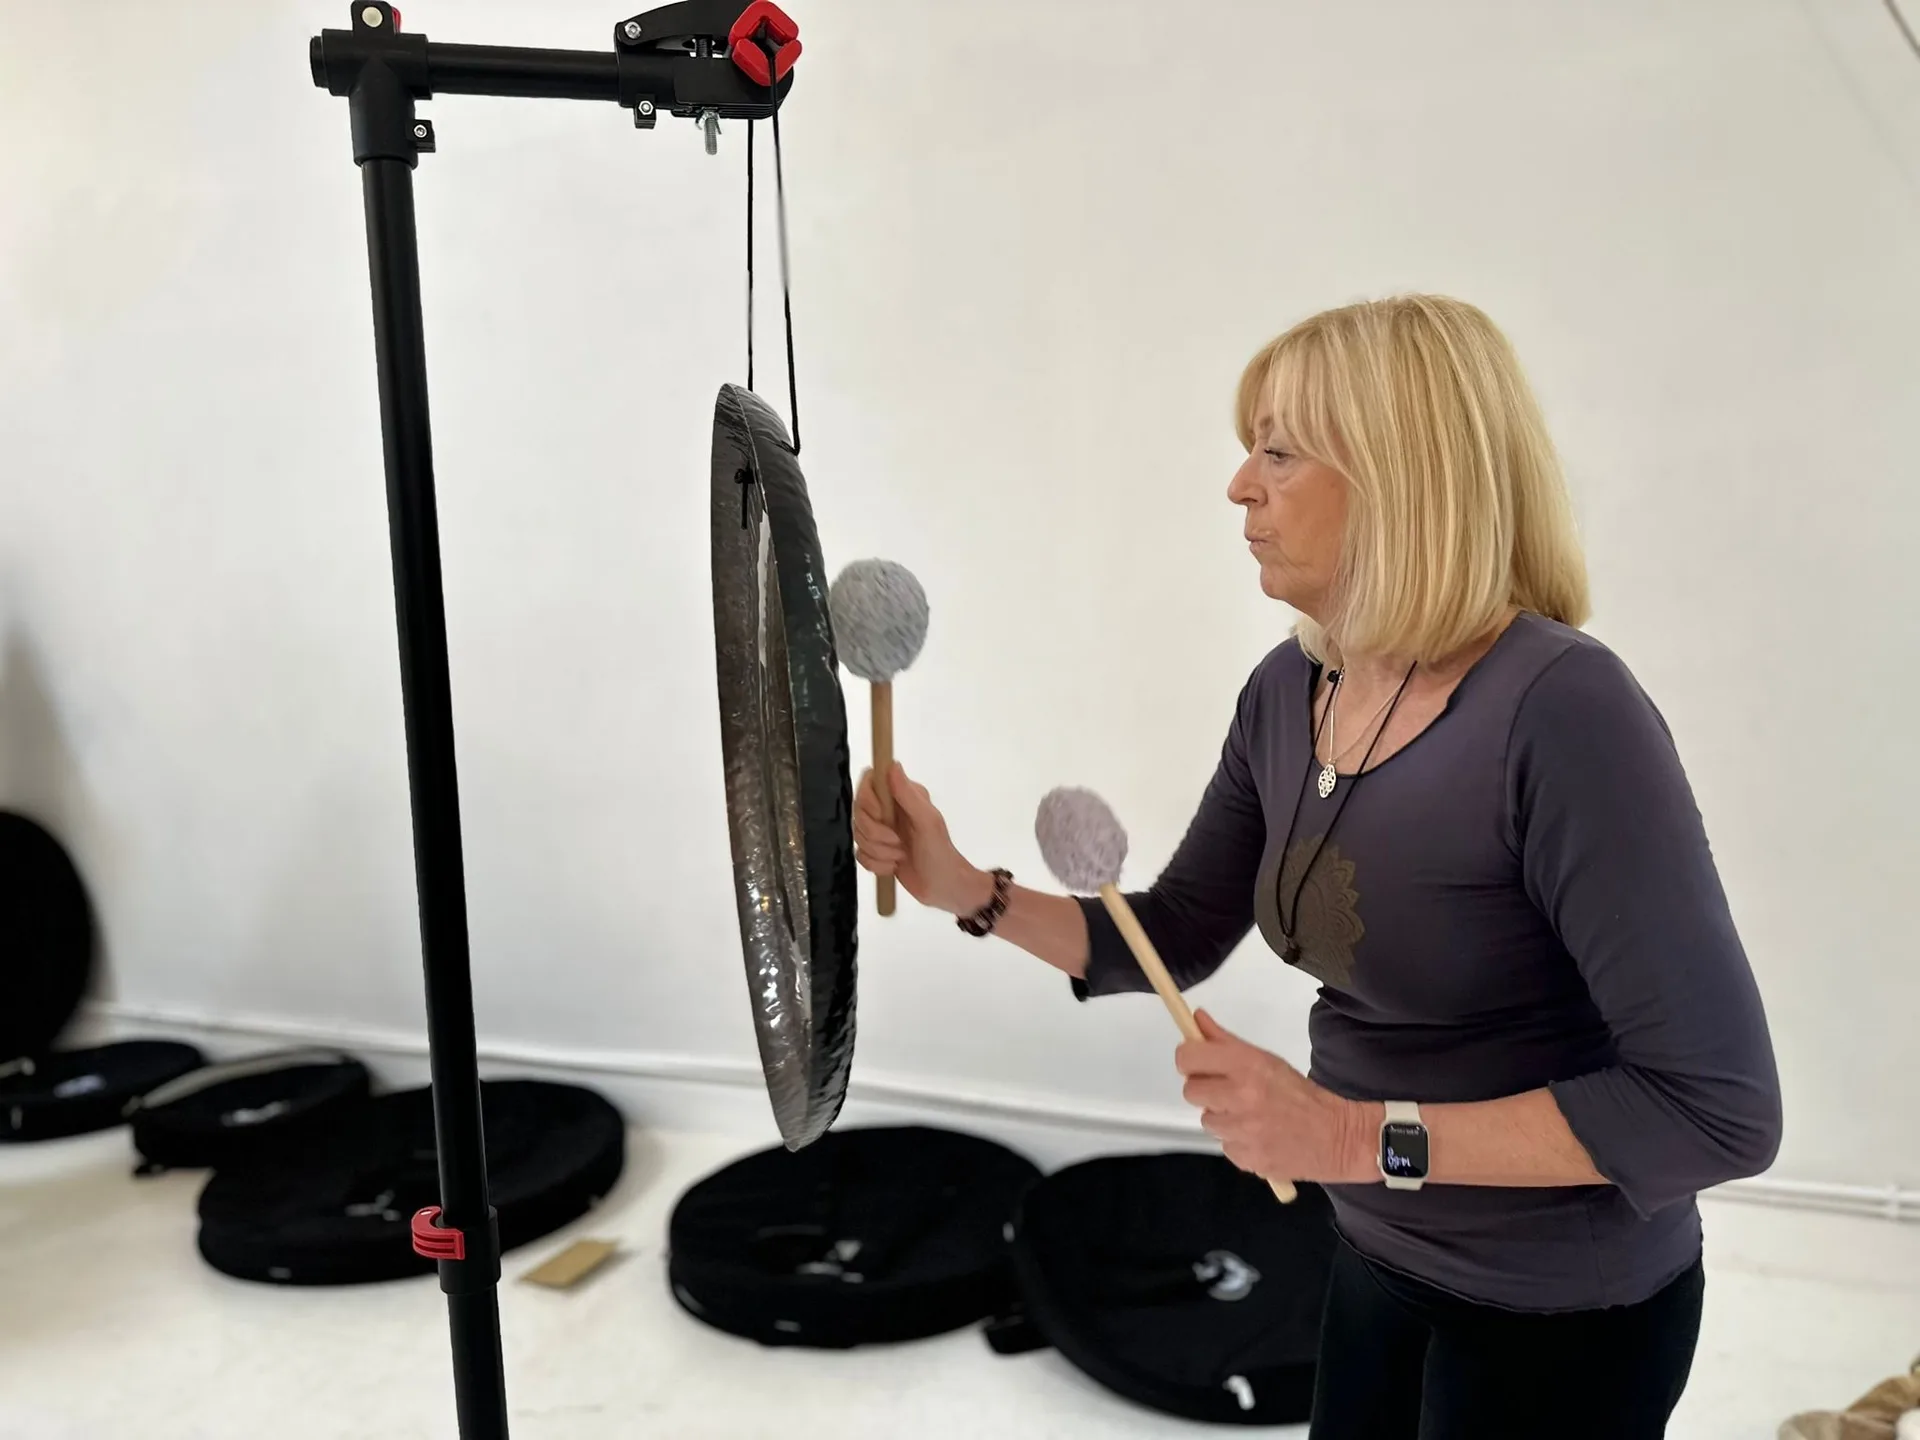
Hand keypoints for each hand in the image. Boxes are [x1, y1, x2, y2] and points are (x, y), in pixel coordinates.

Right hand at [853, 762, 993, 915]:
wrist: (943, 888)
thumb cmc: (940, 852)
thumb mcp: (927, 821)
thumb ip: (908, 794)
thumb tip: (892, 764)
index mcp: (902, 796)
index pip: (870, 782)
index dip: (868, 799)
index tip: (881, 815)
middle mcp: (889, 810)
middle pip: (858, 811)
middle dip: (874, 833)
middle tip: (898, 843)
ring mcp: (882, 832)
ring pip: (858, 835)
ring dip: (878, 851)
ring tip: (899, 857)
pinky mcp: (877, 852)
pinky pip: (860, 854)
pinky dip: (876, 865)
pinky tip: (893, 867)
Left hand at [1176, 1010, 1379, 1185]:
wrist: (1336, 1137)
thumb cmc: (1300, 1094)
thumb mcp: (1266, 1060)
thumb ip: (1226, 1041)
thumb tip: (1196, 1019)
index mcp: (1247, 1066)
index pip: (1189, 1057)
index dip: (1188, 1058)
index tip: (1195, 1062)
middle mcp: (1241, 1097)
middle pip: (1190, 1091)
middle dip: (1204, 1090)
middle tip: (1227, 1091)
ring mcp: (1242, 1131)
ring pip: (1208, 1121)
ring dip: (1223, 1118)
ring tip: (1250, 1116)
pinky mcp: (1245, 1158)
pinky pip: (1225, 1145)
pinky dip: (1237, 1141)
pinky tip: (1258, 1136)